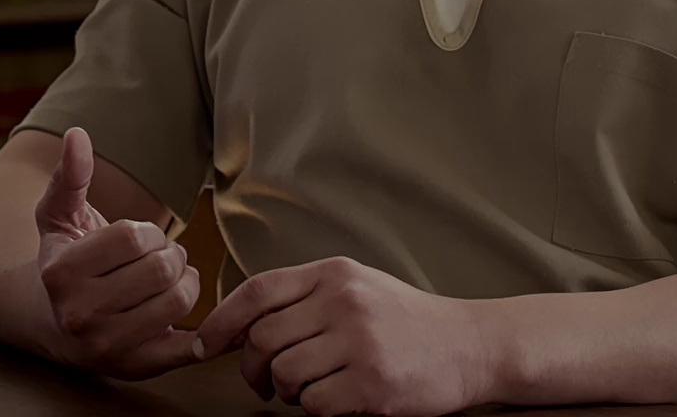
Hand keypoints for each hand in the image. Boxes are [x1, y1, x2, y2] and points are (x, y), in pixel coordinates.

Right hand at [34, 127, 203, 380]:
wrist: (52, 325)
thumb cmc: (64, 261)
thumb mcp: (58, 217)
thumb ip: (70, 176)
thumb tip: (77, 134)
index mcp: (61, 273)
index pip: (132, 237)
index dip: (147, 231)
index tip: (140, 238)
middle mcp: (80, 315)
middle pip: (161, 269)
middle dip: (171, 254)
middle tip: (162, 257)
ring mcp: (109, 346)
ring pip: (179, 300)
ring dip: (186, 281)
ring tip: (170, 280)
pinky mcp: (138, 367)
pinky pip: (191, 349)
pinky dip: (216, 334)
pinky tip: (222, 322)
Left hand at [195, 257, 502, 415]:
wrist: (471, 345)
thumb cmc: (406, 321)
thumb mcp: (356, 288)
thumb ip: (304, 298)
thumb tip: (241, 326)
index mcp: (333, 273)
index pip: (257, 291)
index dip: (222, 320)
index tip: (205, 344)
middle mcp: (344, 301)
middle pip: (263, 338)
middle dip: (251, 367)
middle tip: (261, 383)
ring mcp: (360, 342)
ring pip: (285, 373)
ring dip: (286, 391)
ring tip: (308, 390)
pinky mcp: (374, 383)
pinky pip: (315, 405)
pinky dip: (315, 410)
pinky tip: (335, 400)